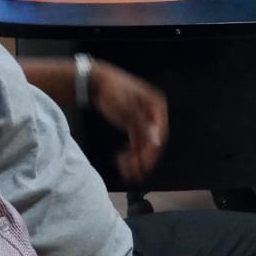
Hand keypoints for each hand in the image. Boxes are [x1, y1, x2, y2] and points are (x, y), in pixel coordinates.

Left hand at [87, 61, 168, 182]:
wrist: (95, 81)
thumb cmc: (113, 91)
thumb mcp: (127, 110)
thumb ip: (143, 127)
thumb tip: (157, 143)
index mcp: (157, 106)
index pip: (160, 133)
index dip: (153, 150)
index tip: (145, 164)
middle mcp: (153, 114)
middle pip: (152, 141)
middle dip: (143, 158)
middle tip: (135, 174)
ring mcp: (142, 119)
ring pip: (142, 144)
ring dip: (136, 159)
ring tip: (127, 173)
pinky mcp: (132, 124)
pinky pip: (134, 142)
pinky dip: (130, 153)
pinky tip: (123, 162)